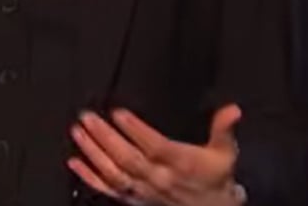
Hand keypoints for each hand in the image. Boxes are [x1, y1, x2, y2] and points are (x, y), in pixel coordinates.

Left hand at [68, 104, 245, 205]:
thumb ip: (223, 129)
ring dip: (93, 154)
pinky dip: (89, 178)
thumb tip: (233, 110)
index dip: (136, 130)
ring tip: (78, 133)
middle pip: (128, 159)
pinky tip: (74, 163)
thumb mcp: (225, 153)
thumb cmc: (216, 177)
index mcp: (181, 163)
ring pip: (114, 174)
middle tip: (87, 118)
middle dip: (105, 138)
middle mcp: (160, 179)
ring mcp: (144, 191)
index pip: (155, 146)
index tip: (118, 113)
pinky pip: (108, 190)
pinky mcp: (134, 200)